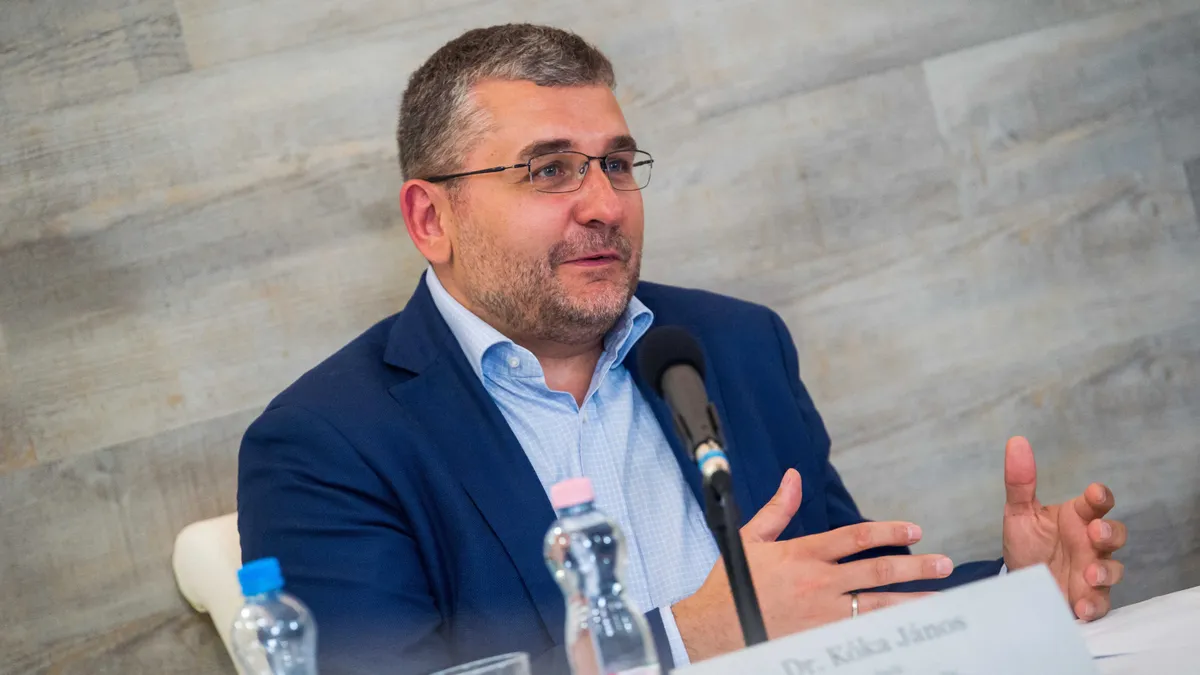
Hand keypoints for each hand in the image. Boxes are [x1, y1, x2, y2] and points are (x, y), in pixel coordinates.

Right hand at [672, 470, 952, 661]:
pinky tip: (908, 629)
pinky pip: (861, 633)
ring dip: (911, 601)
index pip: (854, 538)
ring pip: (877, 606)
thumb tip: (792, 478)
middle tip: (944, 564)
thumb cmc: (732, 585)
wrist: (713, 628)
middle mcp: (817, 583)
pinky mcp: (819, 638)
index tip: (914, 530)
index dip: (887, 531)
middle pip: (876, 572)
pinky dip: (886, 630)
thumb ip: (778, 509)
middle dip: (915, 568)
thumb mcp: (751, 540)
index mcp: (802, 555)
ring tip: (939, 598)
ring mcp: (821, 614)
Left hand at [1001, 436, 1127, 620]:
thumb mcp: (1019, 513)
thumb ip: (1019, 481)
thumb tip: (1016, 441)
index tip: (1094, 494)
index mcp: (1077, 518)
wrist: (1021, 584)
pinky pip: (1101, 603)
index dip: (1100, 497)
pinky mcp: (1089, 599)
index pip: (1098, 503)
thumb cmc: (1028, 544)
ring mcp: (1093, 571)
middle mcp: (1091, 544)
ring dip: (1105, 571)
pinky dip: (1094, 605)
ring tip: (1089, 574)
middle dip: (1110, 533)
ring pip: (1114, 569)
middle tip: (1095, 533)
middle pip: (1115, 534)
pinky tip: (1081, 606)